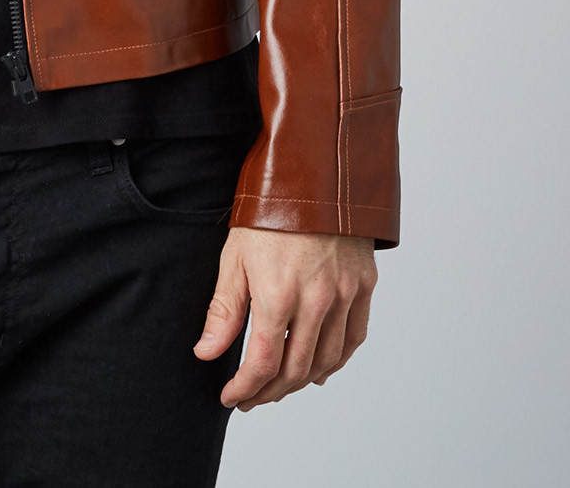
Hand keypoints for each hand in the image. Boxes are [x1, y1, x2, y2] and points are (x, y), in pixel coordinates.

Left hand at [193, 227, 376, 409]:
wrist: (314, 173)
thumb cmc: (267, 210)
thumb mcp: (234, 256)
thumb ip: (223, 311)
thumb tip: (206, 353)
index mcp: (279, 294)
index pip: (263, 363)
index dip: (245, 387)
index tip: (231, 397)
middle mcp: (316, 301)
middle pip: (296, 369)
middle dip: (270, 391)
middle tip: (252, 397)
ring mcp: (344, 295)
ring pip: (326, 360)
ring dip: (301, 381)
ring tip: (279, 386)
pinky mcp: (363, 286)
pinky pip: (353, 339)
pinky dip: (335, 361)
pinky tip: (318, 368)